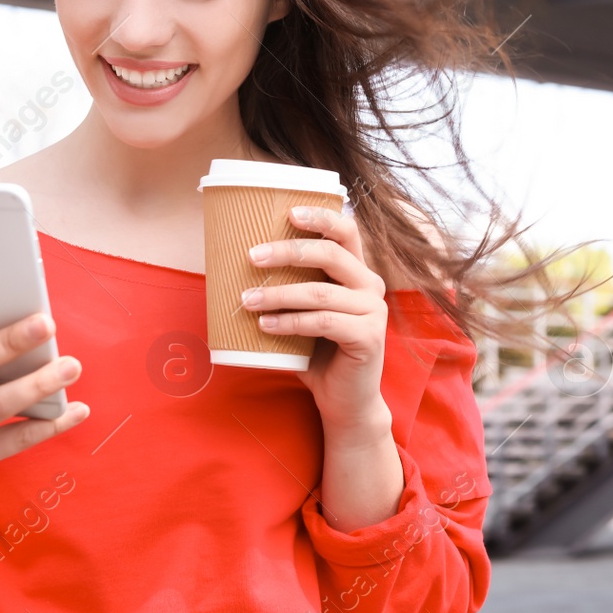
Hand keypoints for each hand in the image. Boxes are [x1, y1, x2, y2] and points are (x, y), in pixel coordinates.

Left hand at [242, 205, 391, 436]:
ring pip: (321, 291)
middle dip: (288, 251)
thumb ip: (291, 287)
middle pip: (331, 254)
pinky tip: (265, 326)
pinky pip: (323, 322)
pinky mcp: (368, 337)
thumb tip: (239, 264)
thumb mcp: (305, 312)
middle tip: (252, 256)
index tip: (289, 211)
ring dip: (279, 293)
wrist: (345, 401)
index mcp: (358, 272)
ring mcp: (373, 311)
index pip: (347, 232)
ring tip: (247, 299)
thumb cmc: (319, 353)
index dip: (321, 216)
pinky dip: (290, 322)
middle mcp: (371, 285)